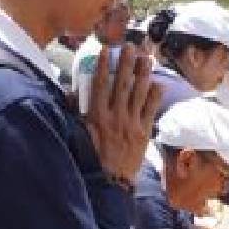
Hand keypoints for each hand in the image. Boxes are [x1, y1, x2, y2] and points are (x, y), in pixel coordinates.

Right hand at [86, 45, 161, 184]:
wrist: (110, 181)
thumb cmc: (91, 157)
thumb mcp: (78, 134)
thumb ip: (75, 113)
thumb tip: (71, 94)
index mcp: (96, 116)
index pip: (100, 85)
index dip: (103, 66)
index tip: (106, 50)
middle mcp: (115, 117)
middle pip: (121, 84)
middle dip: (126, 64)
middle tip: (131, 47)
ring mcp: (131, 124)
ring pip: (138, 94)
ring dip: (143, 74)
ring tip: (147, 58)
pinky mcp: (144, 132)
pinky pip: (150, 110)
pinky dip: (154, 96)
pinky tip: (158, 83)